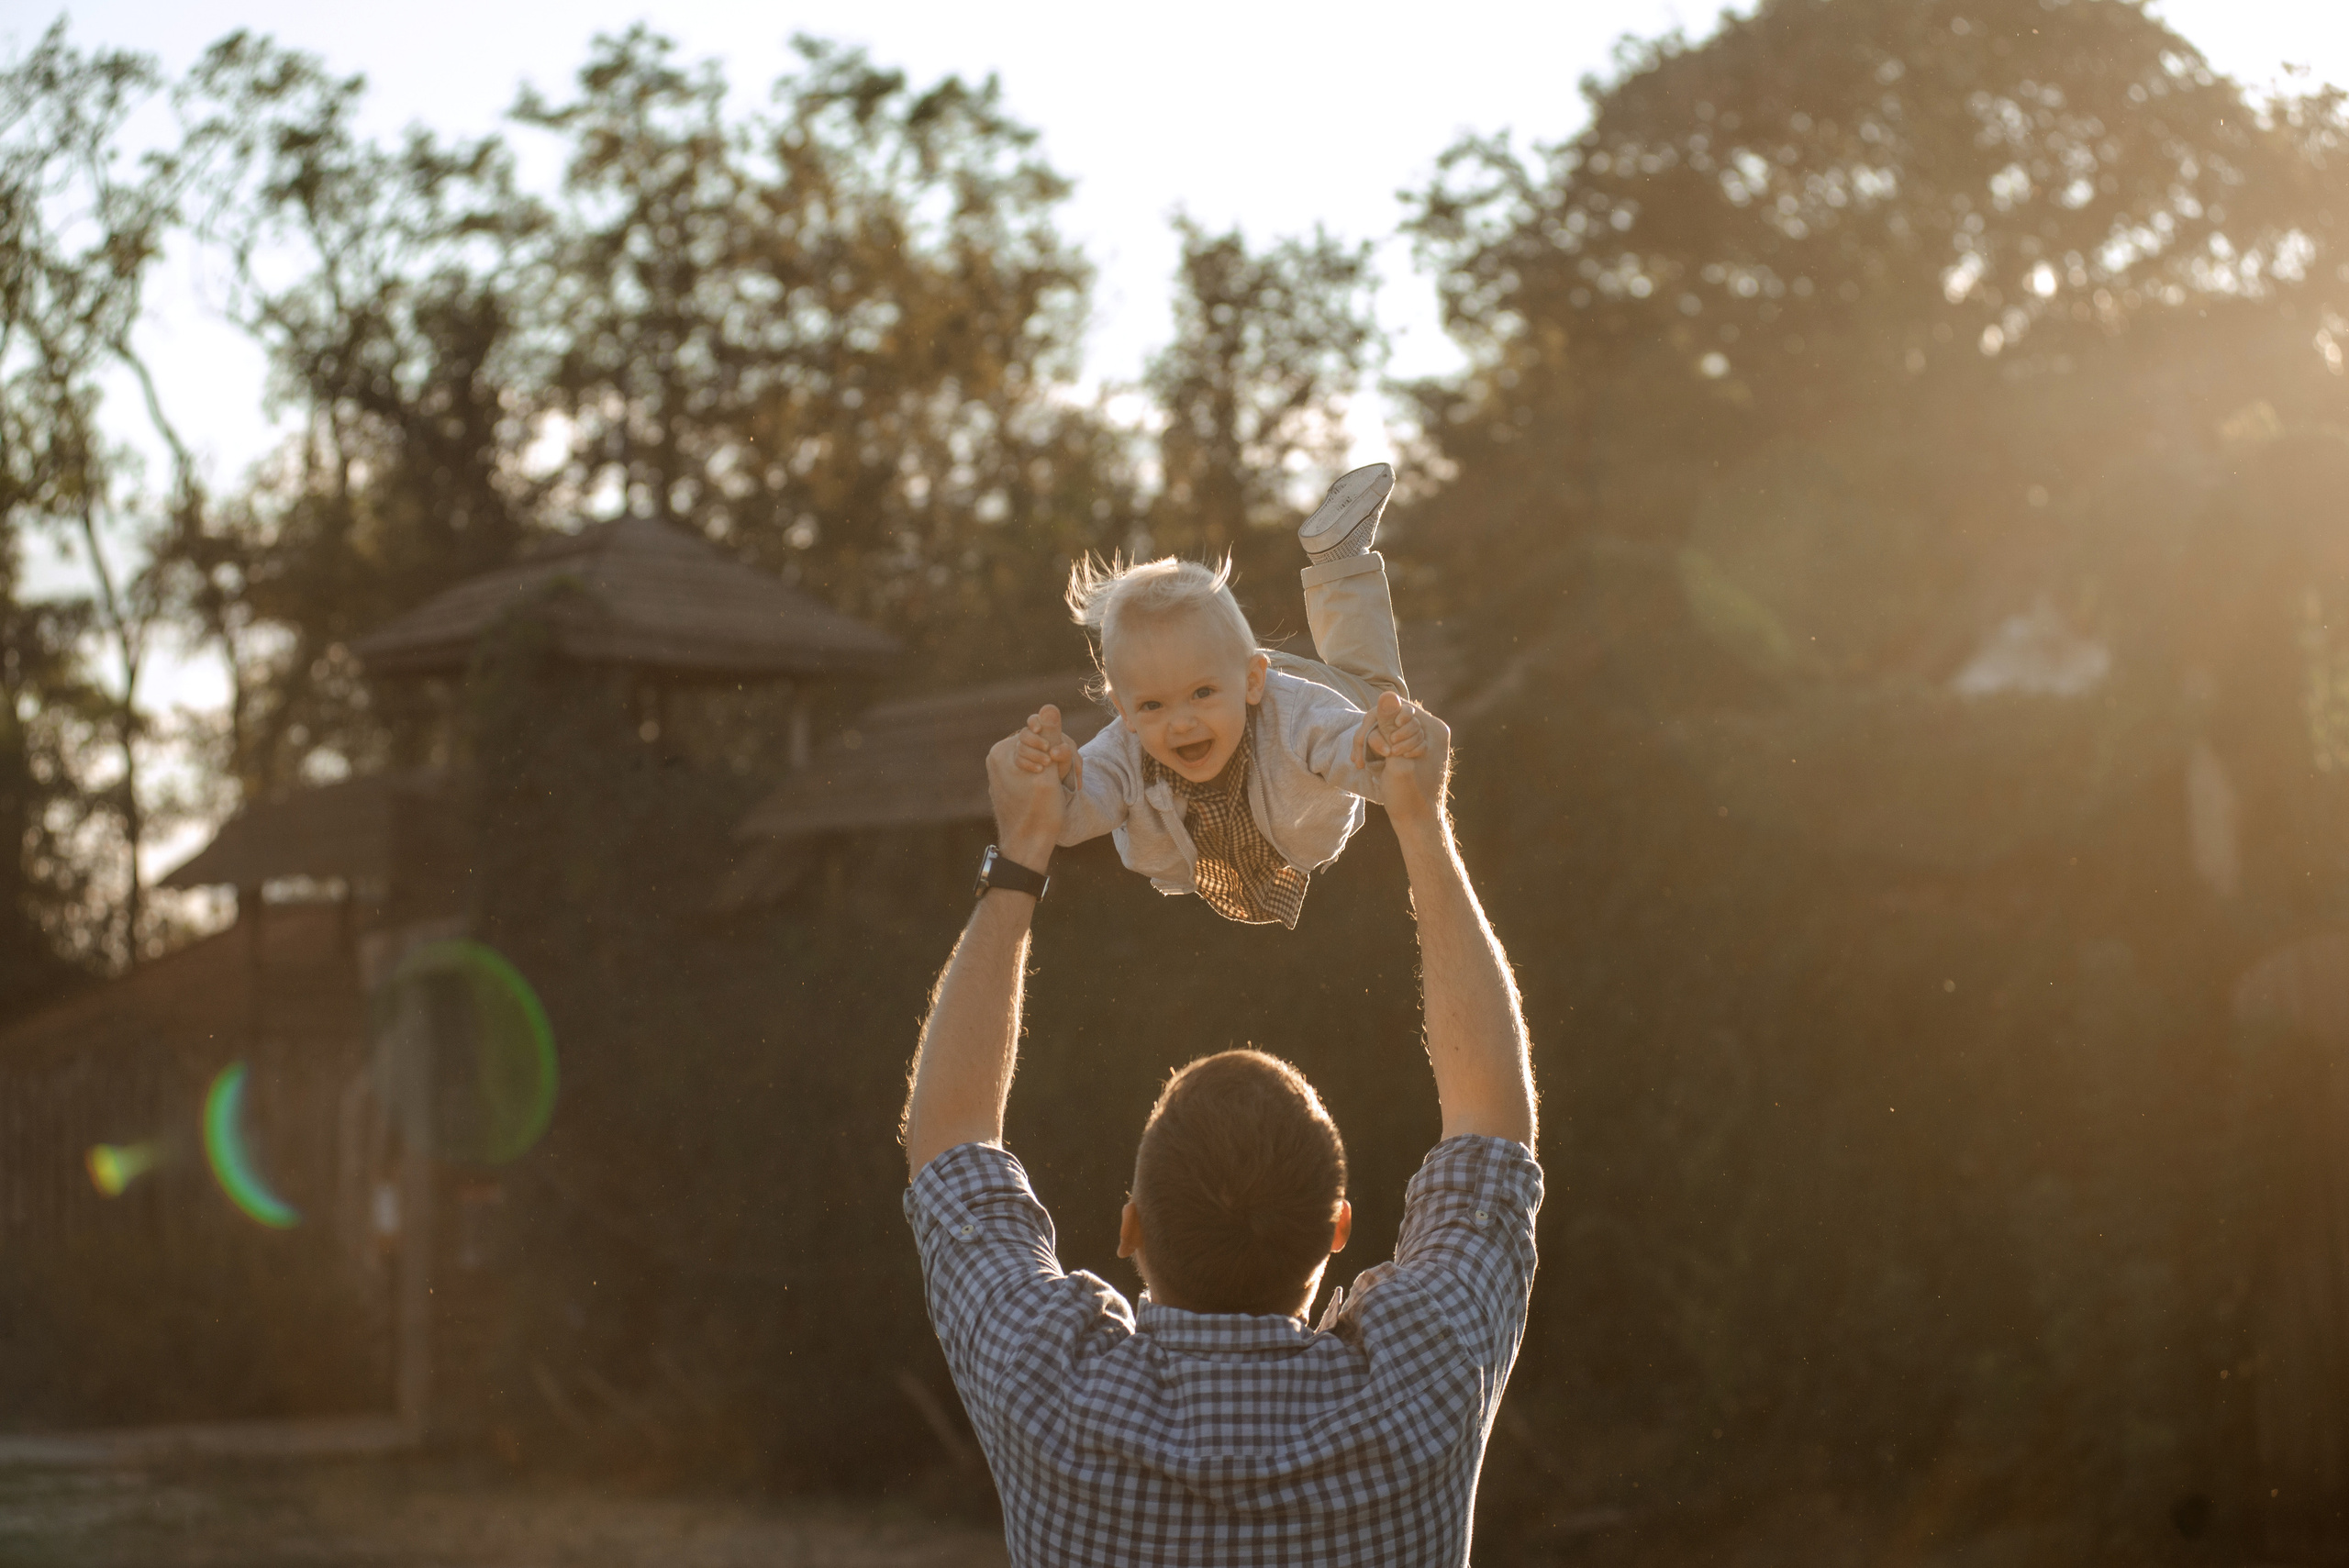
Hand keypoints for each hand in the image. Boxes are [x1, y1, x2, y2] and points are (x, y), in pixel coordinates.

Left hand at [988, 704, 1072, 870]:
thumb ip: (1051, 737)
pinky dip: (1047, 778)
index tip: (1055, 768)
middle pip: (1038, 743)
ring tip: (1063, 787)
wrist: (1027, 847)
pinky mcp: (1009, 783)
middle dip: (1057, 758)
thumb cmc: (1040, 813)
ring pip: (1038, 756)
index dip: (1054, 749)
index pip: (1037, 731)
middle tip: (1067, 780)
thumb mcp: (1051, 772)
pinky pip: (1032, 770)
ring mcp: (1001, 772)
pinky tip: (1055, 792)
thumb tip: (1048, 707)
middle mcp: (996, 759)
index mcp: (1001, 752)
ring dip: (1056, 769)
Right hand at [1011, 704, 1081, 786]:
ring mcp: (1024, 748)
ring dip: (1034, 754)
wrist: (1059, 778)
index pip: (1034, 720)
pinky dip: (1028, 764)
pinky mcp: (1020, 760)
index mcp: (1044, 730)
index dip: (1033, 722)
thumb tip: (1053, 752)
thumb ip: (1066, 751)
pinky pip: (1018, 760)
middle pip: (1025, 733)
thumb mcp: (1070, 757)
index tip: (1038, 729)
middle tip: (1047, 747)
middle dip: (1035, 741)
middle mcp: (1031, 737)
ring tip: (1047, 762)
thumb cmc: (1065, 762)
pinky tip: (1039, 769)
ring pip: (1020, 747)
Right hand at [1368, 693, 1450, 831]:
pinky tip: (1363, 765)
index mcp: (1434, 729)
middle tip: (1360, 759)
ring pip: (1384, 728)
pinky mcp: (1408, 750)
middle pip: (1391, 716)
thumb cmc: (1410, 797)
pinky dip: (1373, 751)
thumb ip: (1390, 726)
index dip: (1383, 724)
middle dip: (1372, 735)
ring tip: (1359, 763)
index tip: (1385, 752)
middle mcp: (1430, 731)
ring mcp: (1419, 740)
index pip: (1400, 708)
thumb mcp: (1396, 759)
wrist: (1417, 824)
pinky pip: (1386, 739)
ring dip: (1368, 744)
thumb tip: (1387, 694)